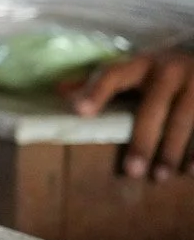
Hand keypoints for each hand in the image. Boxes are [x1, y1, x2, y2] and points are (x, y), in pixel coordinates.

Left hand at [63, 51, 193, 180]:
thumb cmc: (158, 72)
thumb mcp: (132, 70)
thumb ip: (98, 82)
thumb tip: (58, 92)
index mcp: (140, 63)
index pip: (113, 74)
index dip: (96, 91)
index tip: (80, 111)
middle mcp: (169, 70)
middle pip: (153, 108)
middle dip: (142, 140)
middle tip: (131, 170)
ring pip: (184, 120)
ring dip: (172, 150)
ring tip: (160, 176)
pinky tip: (191, 171)